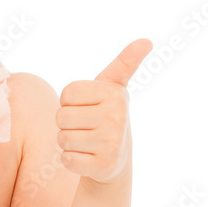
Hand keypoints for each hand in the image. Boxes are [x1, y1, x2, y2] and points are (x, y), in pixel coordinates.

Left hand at [56, 38, 152, 184]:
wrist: (116, 158)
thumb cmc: (107, 114)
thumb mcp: (113, 86)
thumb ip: (125, 62)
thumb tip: (146, 40)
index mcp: (115, 94)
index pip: (66, 94)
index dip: (70, 103)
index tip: (88, 107)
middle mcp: (117, 117)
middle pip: (61, 117)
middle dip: (68, 124)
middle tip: (87, 127)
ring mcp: (112, 143)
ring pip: (62, 139)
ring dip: (69, 142)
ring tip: (88, 142)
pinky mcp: (104, 166)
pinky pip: (67, 159)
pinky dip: (71, 160)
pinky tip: (88, 158)